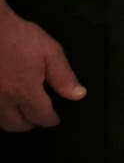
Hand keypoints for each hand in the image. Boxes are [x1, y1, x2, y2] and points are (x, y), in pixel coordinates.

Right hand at [0, 10, 84, 130]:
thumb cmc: (20, 37)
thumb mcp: (50, 51)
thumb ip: (64, 76)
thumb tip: (77, 95)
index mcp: (25, 92)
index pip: (40, 116)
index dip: (51, 120)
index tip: (56, 119)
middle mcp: (3, 101)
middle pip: (17, 125)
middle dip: (31, 123)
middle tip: (39, 115)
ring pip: (0, 122)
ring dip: (13, 121)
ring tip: (22, 112)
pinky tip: (5, 104)